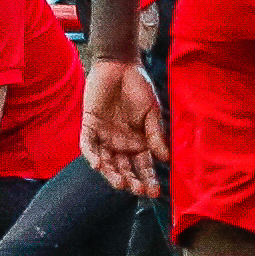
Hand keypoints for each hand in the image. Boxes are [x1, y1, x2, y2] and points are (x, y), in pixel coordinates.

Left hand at [83, 59, 168, 195]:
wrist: (120, 65)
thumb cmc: (139, 87)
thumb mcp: (151, 112)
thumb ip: (155, 135)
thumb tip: (166, 159)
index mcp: (138, 142)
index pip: (143, 166)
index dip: (149, 179)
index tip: (156, 190)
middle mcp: (120, 143)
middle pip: (124, 169)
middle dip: (131, 181)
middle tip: (138, 190)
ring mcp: (104, 136)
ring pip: (107, 162)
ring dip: (112, 174)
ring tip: (121, 184)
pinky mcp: (89, 126)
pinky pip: (88, 145)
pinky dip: (92, 156)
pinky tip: (98, 165)